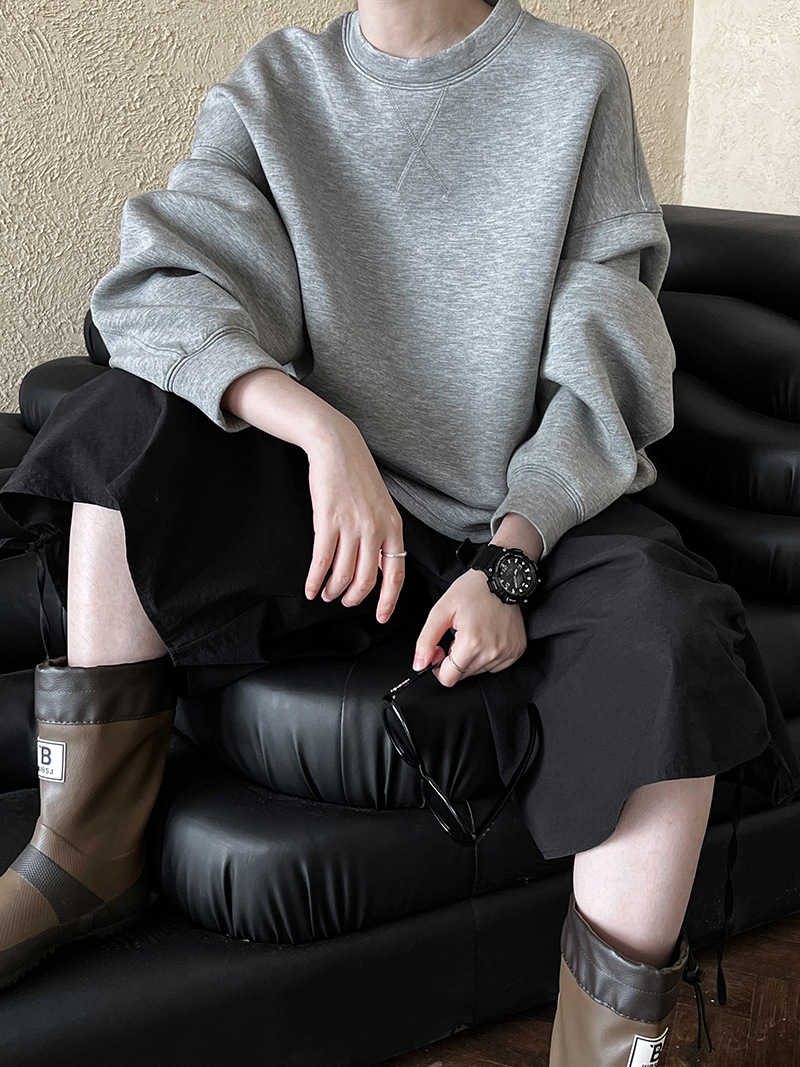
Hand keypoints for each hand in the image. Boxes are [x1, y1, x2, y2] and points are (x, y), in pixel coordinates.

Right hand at [304, 416, 405, 623]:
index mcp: (393, 527)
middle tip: (342, 602)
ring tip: (324, 594)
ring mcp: (352, 525)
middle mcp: (375, 529)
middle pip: (366, 580)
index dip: (387, 601)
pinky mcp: (328, 520)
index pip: (396, 574)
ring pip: (343, 574)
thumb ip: (383, 537)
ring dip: (332, 590)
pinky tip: (310, 588)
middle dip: (353, 598)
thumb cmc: (358, 476)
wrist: (338, 447)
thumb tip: (381, 569)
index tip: (380, 617)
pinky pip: (322, 560)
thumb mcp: (382, 507)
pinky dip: (315, 579)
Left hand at [413, 568, 528, 686]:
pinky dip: (488, 655)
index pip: (448, 678)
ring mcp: (507, 653)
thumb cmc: (474, 589)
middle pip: (462, 675)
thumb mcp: (442, 610)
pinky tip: (487, 635)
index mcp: (472, 643)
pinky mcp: (516, 651)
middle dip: (455, 659)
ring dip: (472, 657)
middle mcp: (492, 652)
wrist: (503, 577)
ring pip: (478, 670)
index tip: (441, 651)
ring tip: (475, 632)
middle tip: (458, 635)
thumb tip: (419, 664)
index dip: (439, 667)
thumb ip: (427, 640)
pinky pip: (495, 665)